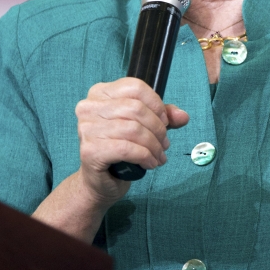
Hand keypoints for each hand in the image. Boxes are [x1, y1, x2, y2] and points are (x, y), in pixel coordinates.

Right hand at [74, 77, 189, 206]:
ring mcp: (86, 128)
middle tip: (164, 144)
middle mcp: (89, 107)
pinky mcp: (90, 150)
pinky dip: (145, 156)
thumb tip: (183, 116)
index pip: (135, 87)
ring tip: (159, 155)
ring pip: (133, 129)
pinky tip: (150, 163)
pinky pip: (127, 149)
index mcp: (100, 93)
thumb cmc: (120, 149)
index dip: (156, 104)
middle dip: (157, 128)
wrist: (99, 181)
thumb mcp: (144, 126)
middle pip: (136, 108)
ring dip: (153, 145)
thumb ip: (163, 117)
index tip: (165, 121)